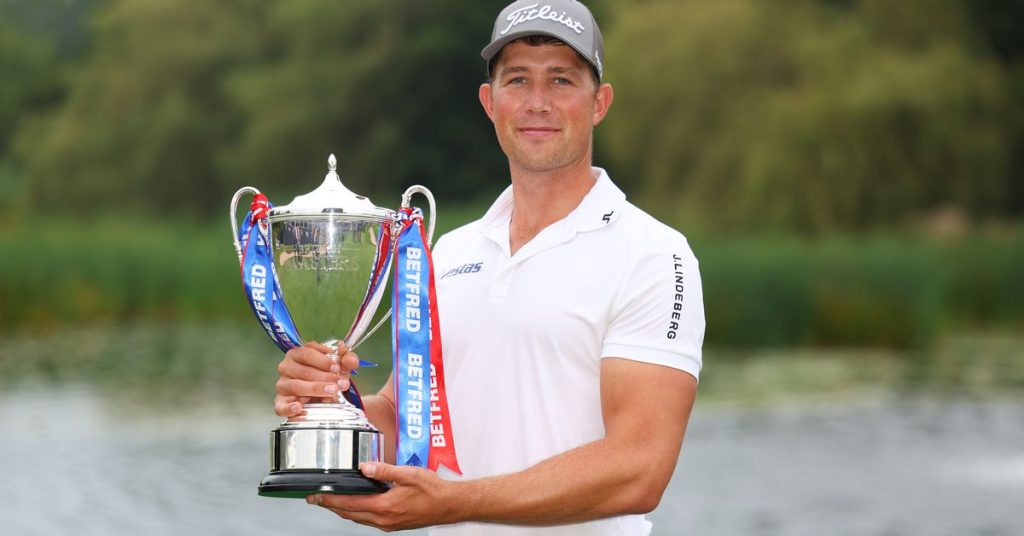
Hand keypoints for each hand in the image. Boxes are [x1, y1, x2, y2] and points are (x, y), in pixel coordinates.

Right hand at [274, 341, 360, 417]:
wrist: (326, 395)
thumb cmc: (329, 375)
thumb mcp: (341, 366)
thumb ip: (348, 360)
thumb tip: (350, 359)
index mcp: (297, 353)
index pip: (307, 353)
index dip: (324, 361)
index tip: (337, 368)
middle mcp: (286, 367)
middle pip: (304, 371)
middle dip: (324, 377)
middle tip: (340, 383)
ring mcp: (283, 385)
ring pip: (296, 386)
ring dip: (315, 389)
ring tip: (332, 391)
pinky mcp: (281, 402)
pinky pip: (280, 406)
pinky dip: (289, 408)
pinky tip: (299, 407)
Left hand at [307, 462, 463, 531]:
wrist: (449, 505)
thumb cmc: (432, 490)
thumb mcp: (408, 474)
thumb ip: (384, 470)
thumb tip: (364, 467)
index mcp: (384, 506)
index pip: (349, 504)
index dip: (330, 500)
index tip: (316, 496)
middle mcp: (383, 519)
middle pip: (349, 514)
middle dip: (331, 506)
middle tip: (317, 499)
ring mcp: (388, 524)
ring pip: (358, 519)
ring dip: (343, 510)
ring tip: (332, 502)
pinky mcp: (393, 525)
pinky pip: (368, 521)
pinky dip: (357, 513)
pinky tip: (357, 506)